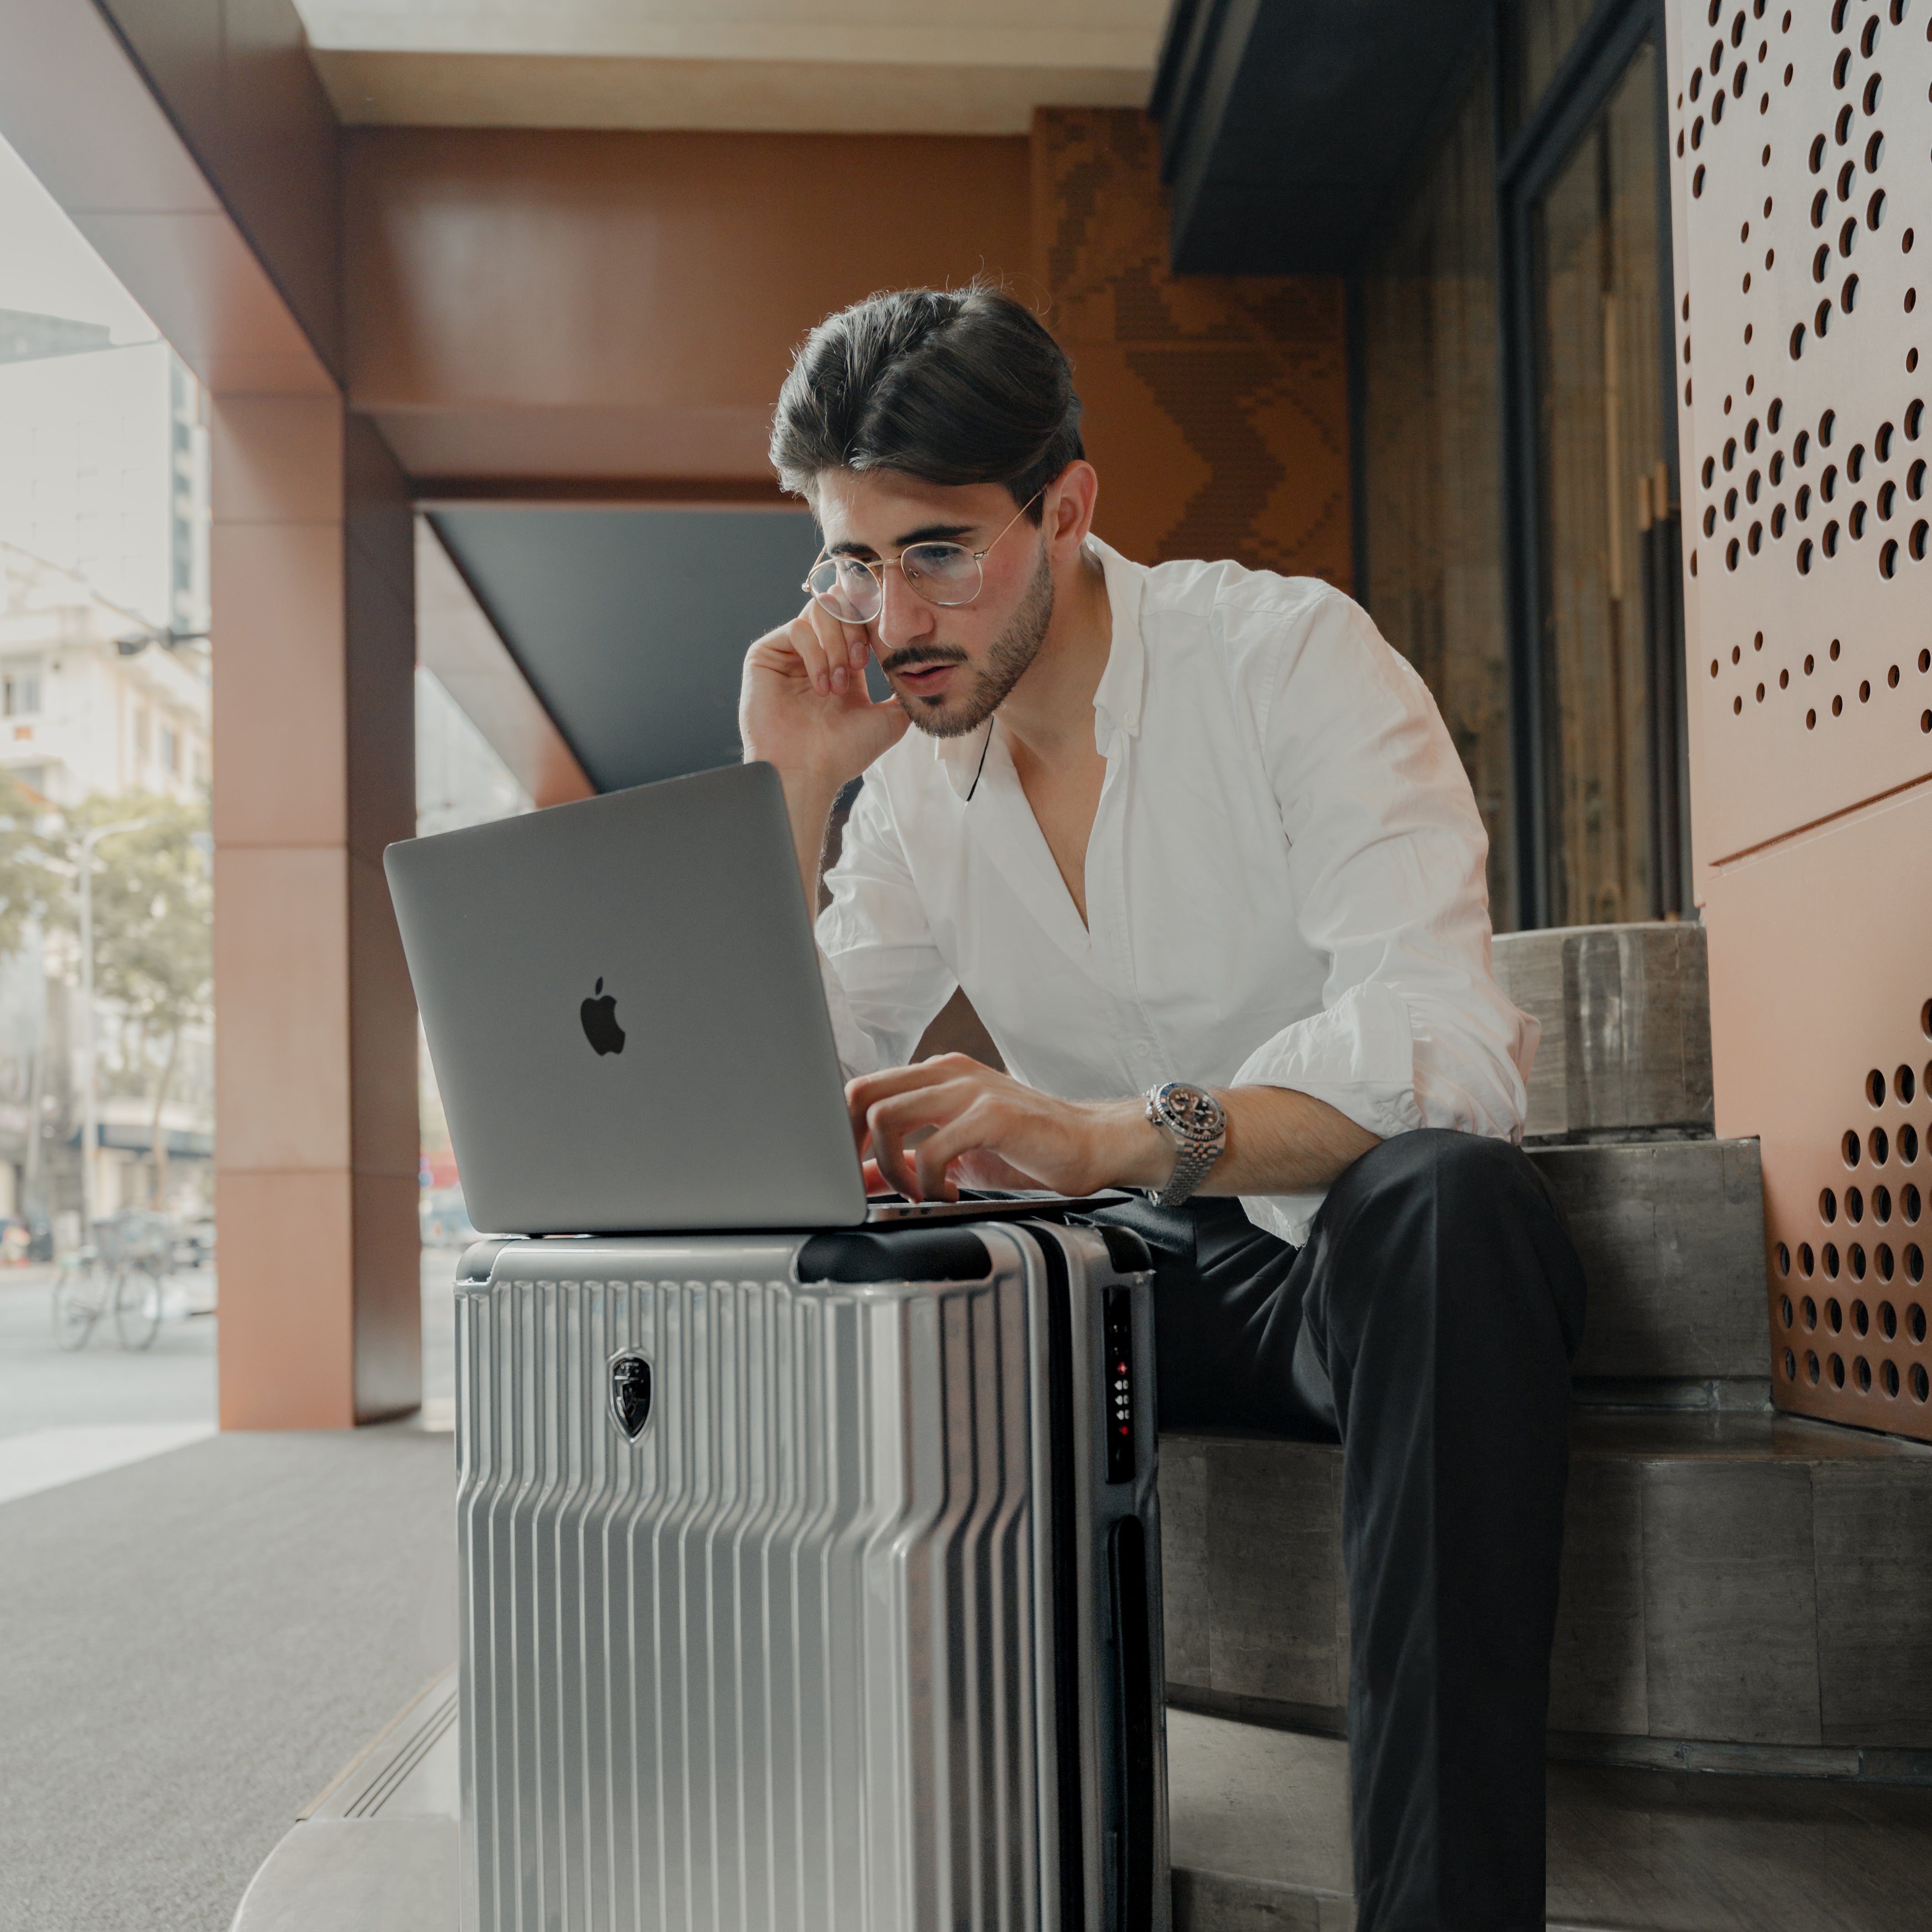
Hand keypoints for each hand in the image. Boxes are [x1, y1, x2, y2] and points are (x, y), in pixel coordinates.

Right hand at [739, 599, 907, 791]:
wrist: (808, 771)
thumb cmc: (843, 752)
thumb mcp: (890, 720)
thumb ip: (906, 693)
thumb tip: (926, 675)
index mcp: (845, 662)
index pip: (861, 616)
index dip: (874, 620)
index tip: (885, 643)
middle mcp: (818, 652)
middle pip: (840, 604)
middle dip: (855, 630)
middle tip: (859, 665)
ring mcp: (791, 652)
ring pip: (820, 610)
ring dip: (836, 644)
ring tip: (838, 684)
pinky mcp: (767, 653)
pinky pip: (798, 628)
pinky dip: (815, 654)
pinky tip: (821, 686)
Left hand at [846, 1054, 1172, 1202]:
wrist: (1093, 1144)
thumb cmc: (1028, 1148)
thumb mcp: (954, 1155)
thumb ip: (904, 1161)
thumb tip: (856, 1181)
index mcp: (935, 1074)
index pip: (862, 1088)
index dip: (842, 1133)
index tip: (846, 1172)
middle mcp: (947, 1072)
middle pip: (861, 1093)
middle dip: (851, 1148)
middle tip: (871, 1184)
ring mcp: (970, 1089)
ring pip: (887, 1117)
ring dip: (891, 1167)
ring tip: (918, 1191)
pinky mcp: (993, 1114)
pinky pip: (932, 1148)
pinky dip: (929, 1181)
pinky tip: (951, 1193)